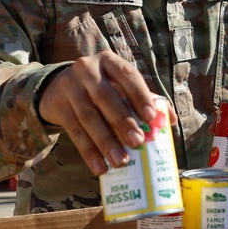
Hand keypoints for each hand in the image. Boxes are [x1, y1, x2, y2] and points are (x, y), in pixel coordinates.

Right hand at [37, 51, 176, 175]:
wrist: (58, 88)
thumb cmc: (101, 87)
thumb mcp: (120, 85)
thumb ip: (145, 98)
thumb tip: (170, 120)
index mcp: (109, 61)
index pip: (127, 75)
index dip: (139, 95)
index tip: (151, 116)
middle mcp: (87, 69)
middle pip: (105, 96)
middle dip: (123, 121)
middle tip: (138, 142)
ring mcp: (69, 87)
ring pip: (88, 117)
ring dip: (106, 141)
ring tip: (121, 160)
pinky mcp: (58, 106)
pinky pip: (74, 132)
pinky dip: (89, 152)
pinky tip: (100, 167)